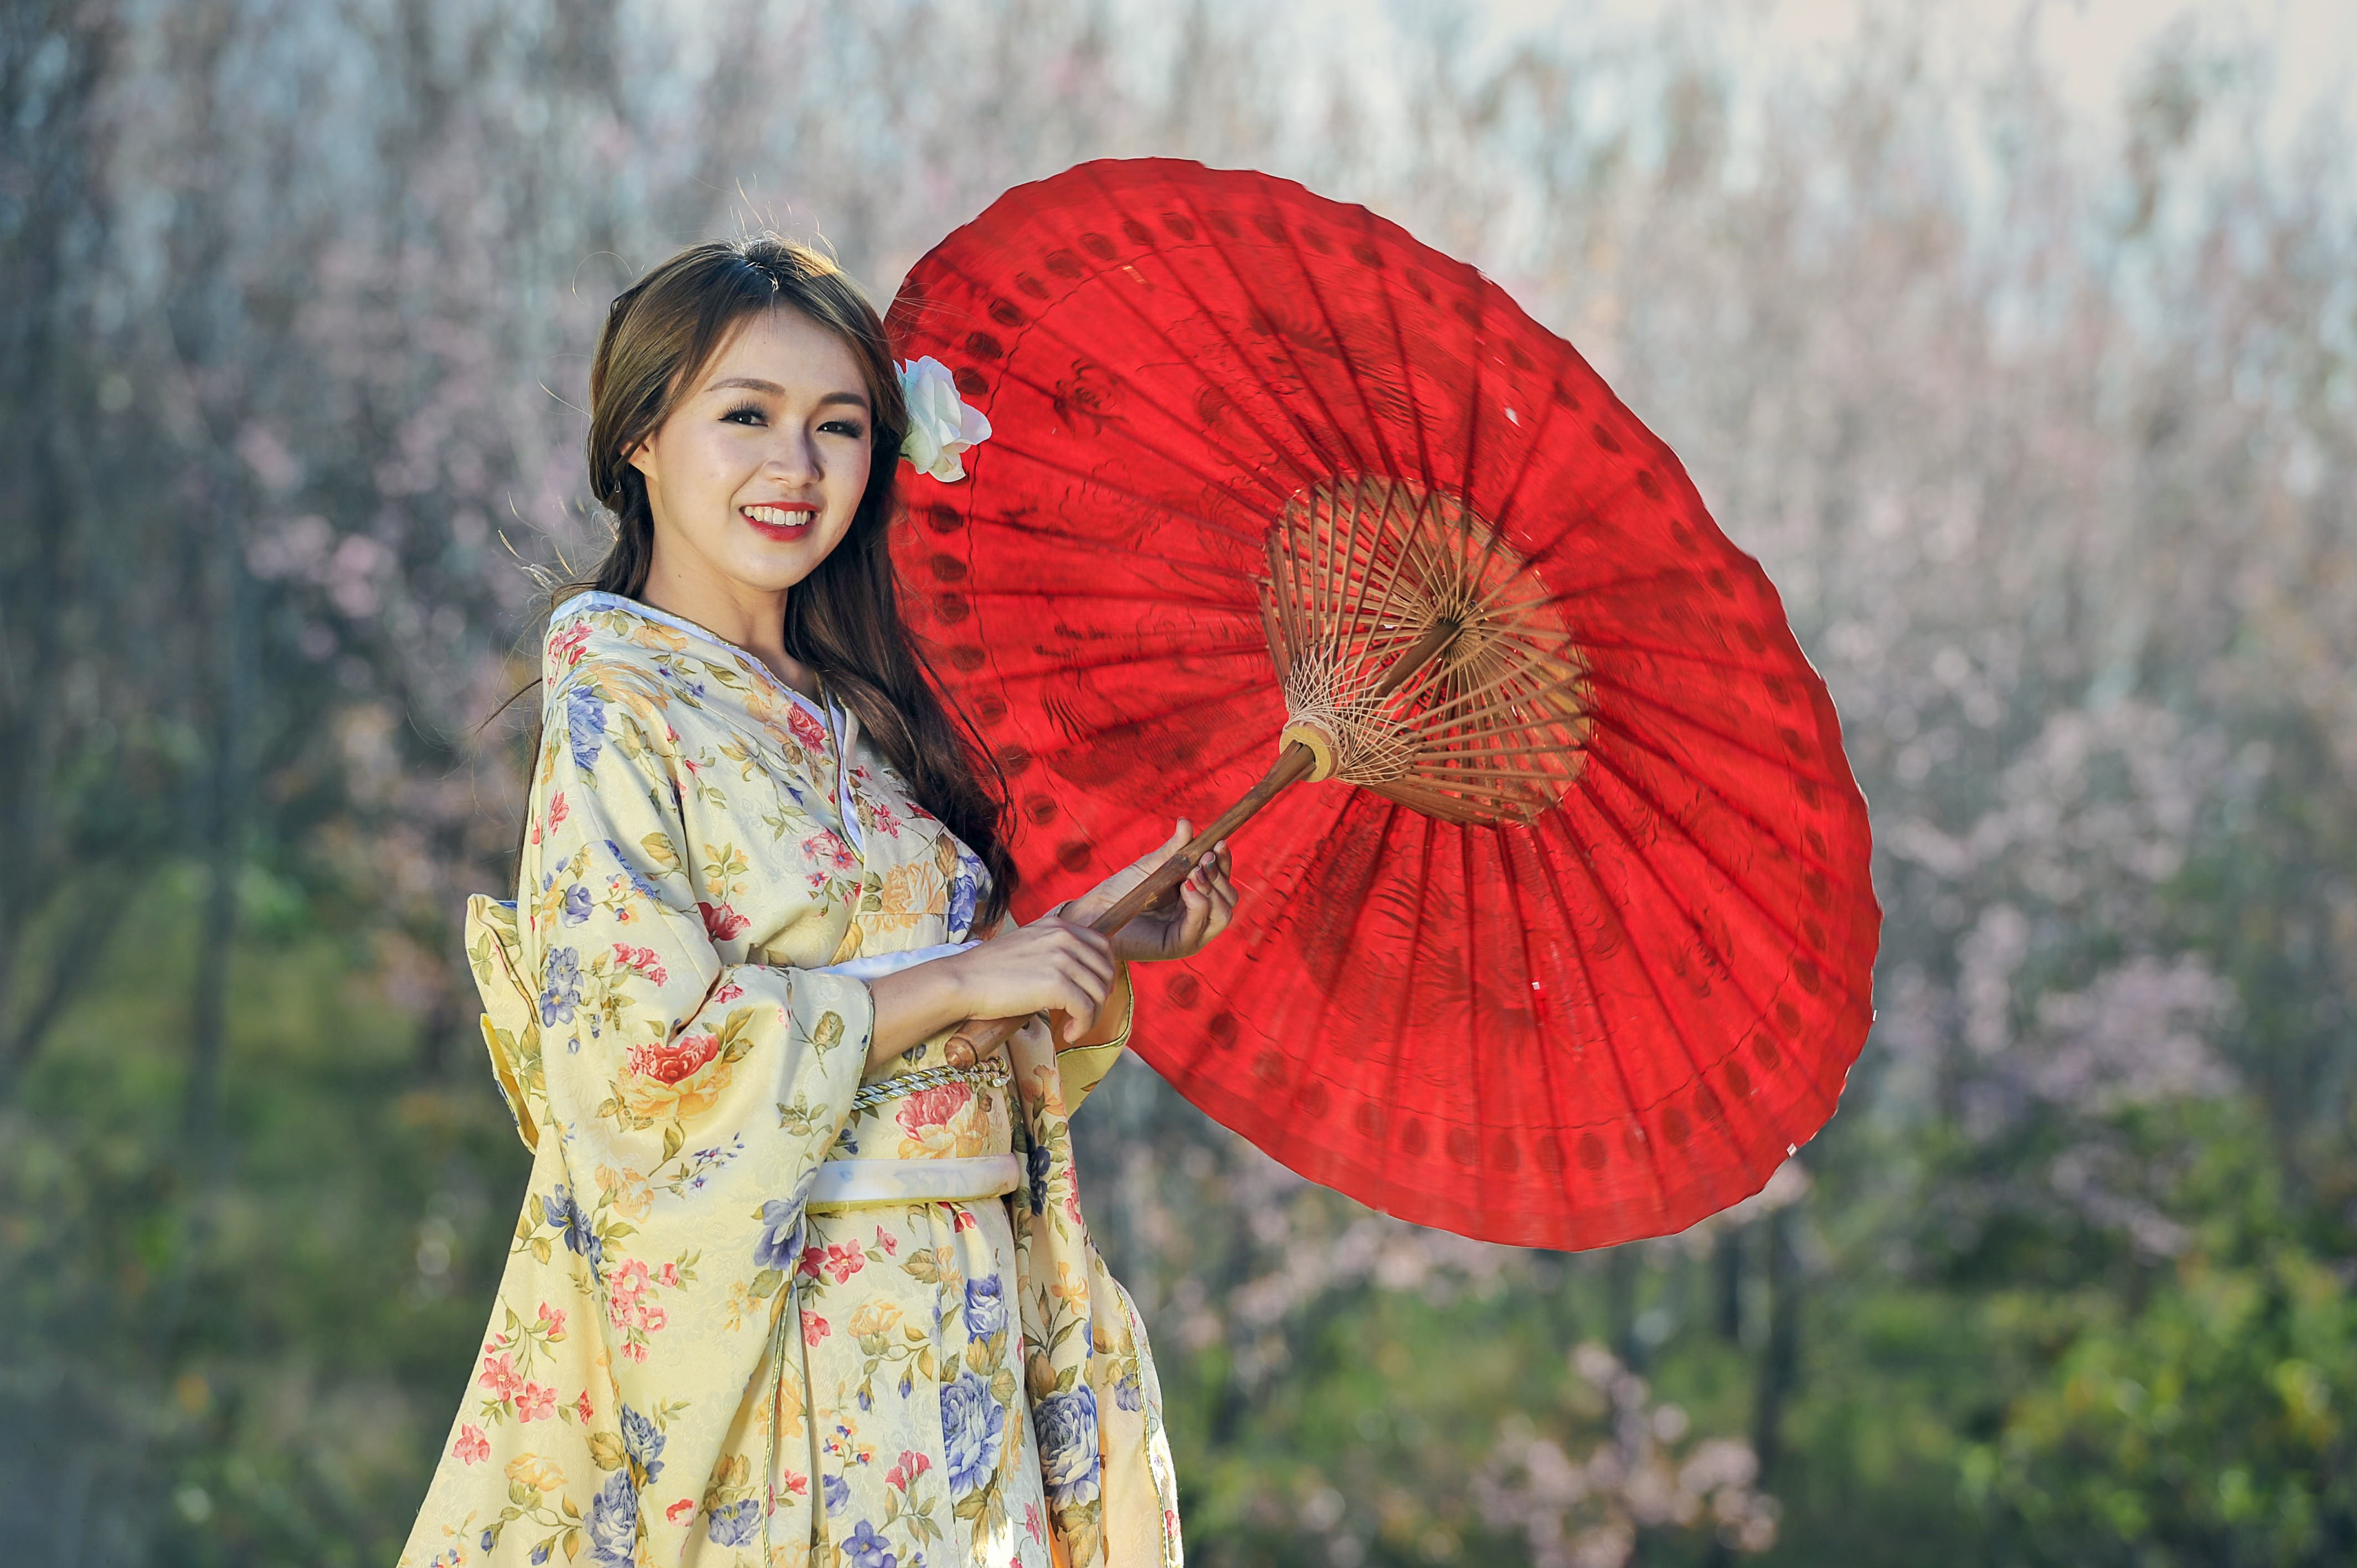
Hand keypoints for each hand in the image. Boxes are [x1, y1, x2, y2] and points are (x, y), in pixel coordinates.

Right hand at [937, 913, 1117, 1046]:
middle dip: (1100, 997)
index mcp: (1057, 925)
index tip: (1094, 992)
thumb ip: (1052, 949)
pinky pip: (1086, 1010)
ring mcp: (1061, 959)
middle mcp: (1063, 937)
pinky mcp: (1056, 984)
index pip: (1101, 946)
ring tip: (1072, 1027)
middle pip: (1105, 970)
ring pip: (1098, 993)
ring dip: (1091, 1016)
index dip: (1104, 972)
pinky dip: (1082, 1026)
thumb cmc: (987, 971)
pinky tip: (1067, 1033)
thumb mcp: (1026, 945)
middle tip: (1085, 1014)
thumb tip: (1075, 974)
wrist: (961, 981)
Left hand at [1060, 819, 1239, 963]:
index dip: (1225, 863)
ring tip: (1193, 873)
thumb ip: (1175, 849)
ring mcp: (1191, 934)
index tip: (1218, 842)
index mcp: (1196, 899)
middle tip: (1204, 859)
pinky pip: (1199, 926)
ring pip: (1223, 915)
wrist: (1095, 910)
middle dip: (1220, 876)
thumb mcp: (1154, 865)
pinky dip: (1199, 904)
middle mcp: (1198, 919)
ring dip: (1213, 889)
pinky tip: (1186, 887)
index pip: (1223, 883)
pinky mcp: (1178, 946)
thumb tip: (1187, 823)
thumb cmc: (1122, 890)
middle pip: (1229, 899)